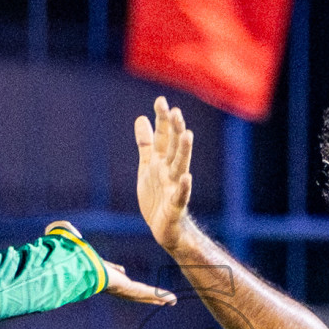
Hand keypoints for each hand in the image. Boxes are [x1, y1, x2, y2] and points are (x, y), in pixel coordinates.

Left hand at [44, 219, 175, 305]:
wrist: (69, 266)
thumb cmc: (64, 253)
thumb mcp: (66, 236)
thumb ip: (64, 231)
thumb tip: (62, 228)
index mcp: (96, 271)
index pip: (109, 272)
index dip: (115, 270)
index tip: (122, 270)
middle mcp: (107, 283)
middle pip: (128, 289)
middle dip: (141, 292)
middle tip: (155, 296)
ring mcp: (117, 288)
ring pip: (139, 294)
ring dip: (154, 297)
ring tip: (169, 301)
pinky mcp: (124, 289)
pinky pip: (144, 292)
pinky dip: (158, 295)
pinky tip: (170, 299)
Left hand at [135, 96, 193, 252]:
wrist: (163, 228)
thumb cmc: (157, 196)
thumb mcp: (147, 166)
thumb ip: (146, 144)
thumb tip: (141, 118)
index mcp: (161, 161)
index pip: (163, 137)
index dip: (162, 120)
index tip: (161, 101)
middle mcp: (170, 171)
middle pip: (173, 147)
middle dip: (174, 130)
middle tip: (175, 112)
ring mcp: (174, 187)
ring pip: (180, 166)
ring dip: (183, 151)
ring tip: (186, 135)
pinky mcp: (175, 206)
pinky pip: (181, 196)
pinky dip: (184, 187)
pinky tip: (186, 178)